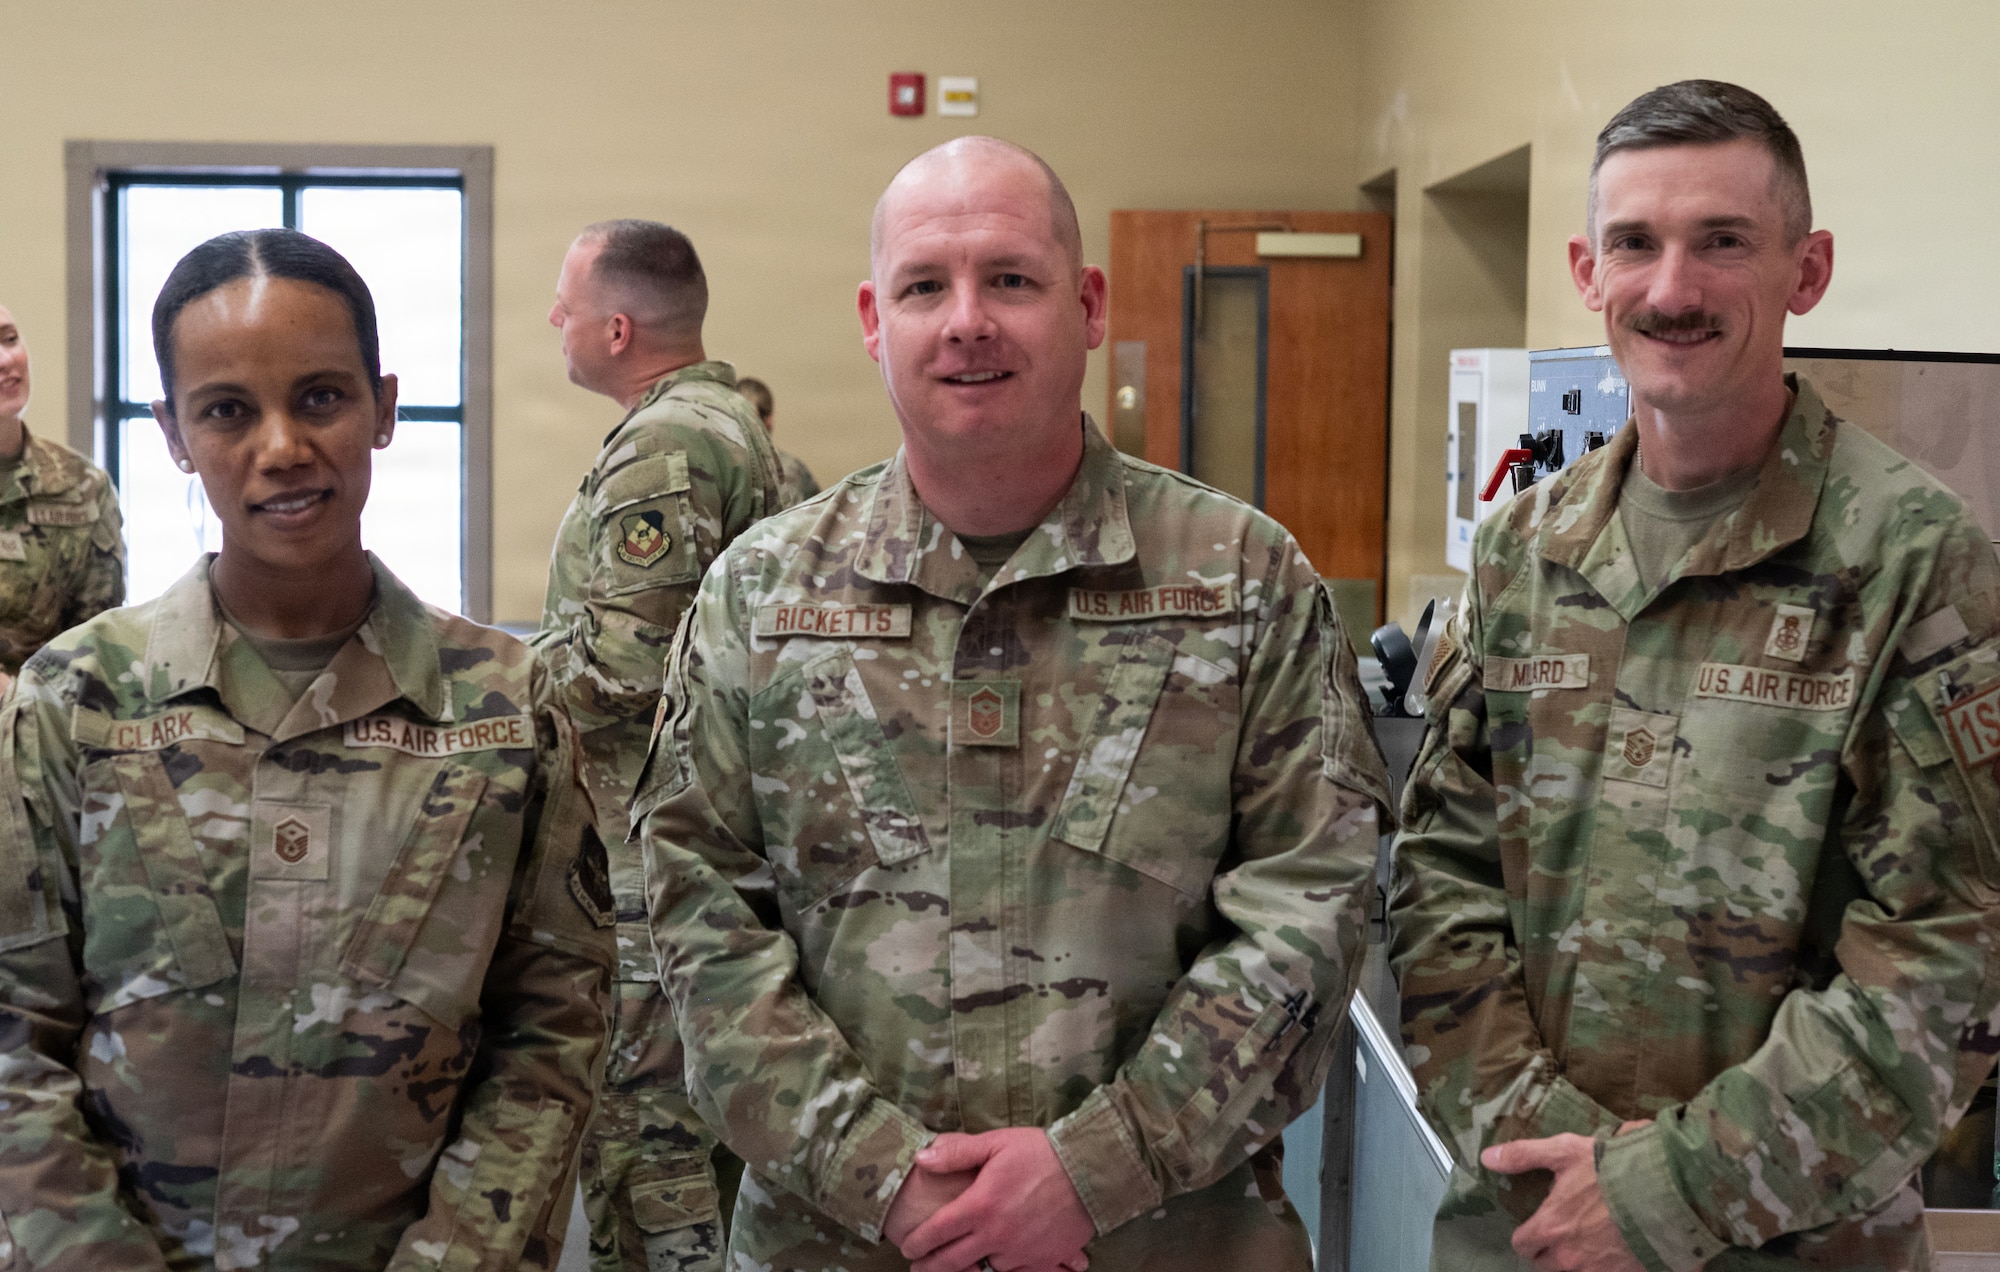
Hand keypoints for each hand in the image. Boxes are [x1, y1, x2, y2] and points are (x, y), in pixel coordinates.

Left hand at [897, 1128, 1093, 1271]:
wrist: (1091, 1170)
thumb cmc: (1042, 1152)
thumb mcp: (997, 1142)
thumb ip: (957, 1152)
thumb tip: (921, 1158)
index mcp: (981, 1205)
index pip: (937, 1232)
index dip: (918, 1243)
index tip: (908, 1247)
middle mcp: (996, 1235)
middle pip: (953, 1261)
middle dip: (931, 1268)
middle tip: (919, 1268)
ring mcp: (1021, 1252)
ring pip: (986, 1269)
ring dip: (971, 1267)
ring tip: (961, 1265)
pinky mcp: (1044, 1260)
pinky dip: (1007, 1269)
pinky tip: (1000, 1264)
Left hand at [1481, 1125, 1648, 1271]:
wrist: (1670, 1191)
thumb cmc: (1614, 1169)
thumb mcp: (1565, 1151)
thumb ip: (1524, 1155)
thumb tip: (1487, 1158)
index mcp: (1552, 1228)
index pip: (1522, 1245)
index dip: (1527, 1235)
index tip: (1538, 1223)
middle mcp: (1571, 1257)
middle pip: (1546, 1265)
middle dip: (1551, 1251)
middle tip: (1566, 1231)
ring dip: (1578, 1261)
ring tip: (1592, 1240)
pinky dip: (1607, 1266)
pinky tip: (1616, 1250)